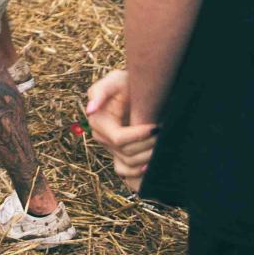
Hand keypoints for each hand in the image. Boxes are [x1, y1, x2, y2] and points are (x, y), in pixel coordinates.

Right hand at [84, 69, 159, 192]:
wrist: (132, 89)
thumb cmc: (123, 83)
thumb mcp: (113, 80)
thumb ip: (100, 92)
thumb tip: (90, 110)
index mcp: (98, 122)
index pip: (119, 139)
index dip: (139, 136)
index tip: (156, 127)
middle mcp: (102, 137)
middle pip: (126, 153)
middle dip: (147, 146)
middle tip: (163, 134)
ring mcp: (110, 147)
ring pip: (128, 164)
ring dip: (147, 157)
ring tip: (161, 145)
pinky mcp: (119, 153)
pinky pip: (124, 172)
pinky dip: (137, 174)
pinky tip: (150, 167)